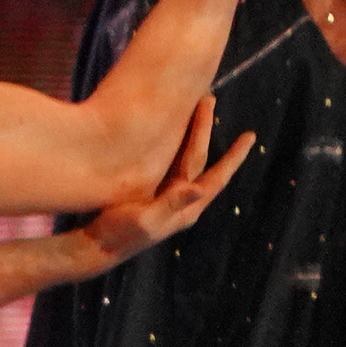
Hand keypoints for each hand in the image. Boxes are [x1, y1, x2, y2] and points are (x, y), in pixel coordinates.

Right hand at [69, 106, 256, 266]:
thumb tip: (196, 189)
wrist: (95, 246)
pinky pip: (166, 161)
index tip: (250, 137)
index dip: (234, 157)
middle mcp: (181, 198)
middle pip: (198, 158)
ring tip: (193, 109)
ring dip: (190, 133)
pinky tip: (166, 131)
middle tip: (208, 99)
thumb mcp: (146, 221)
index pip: (217, 176)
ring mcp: (164, 193)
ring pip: (183, 157)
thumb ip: (171, 204)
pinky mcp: (147, 190)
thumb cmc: (120, 235)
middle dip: (204, 129)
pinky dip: (171, 143)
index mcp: (187, 207)